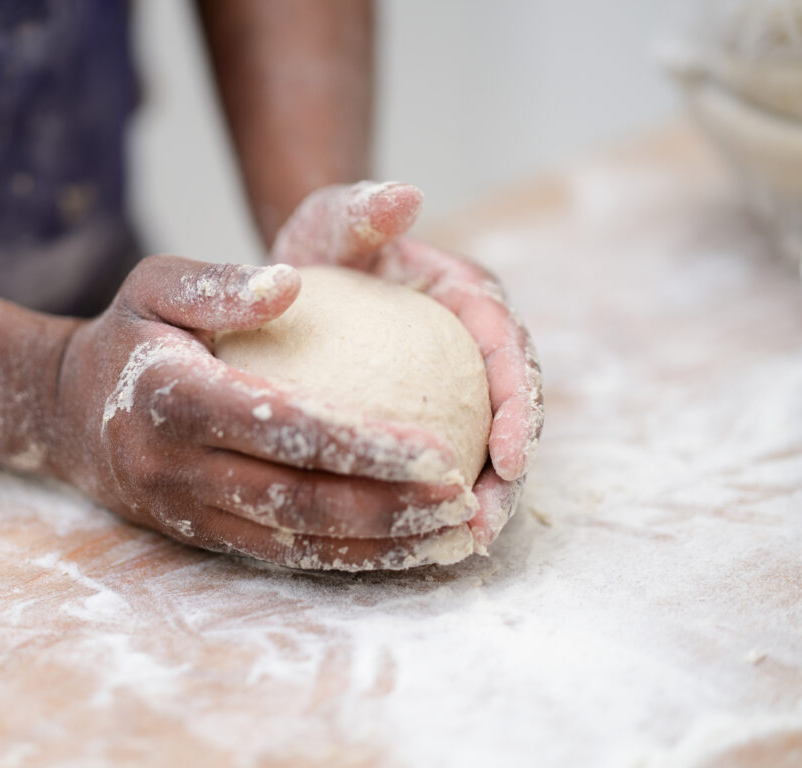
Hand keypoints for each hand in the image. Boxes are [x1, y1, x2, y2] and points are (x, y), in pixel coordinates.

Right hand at [48, 254, 484, 569]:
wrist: (63, 411)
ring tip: (451, 534)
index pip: (283, 426)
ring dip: (379, 545)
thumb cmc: (127, 335)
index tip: (438, 450)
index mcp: (171, 395)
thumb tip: (291, 284)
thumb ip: (218, 281)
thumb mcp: (154, 283)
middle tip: (462, 499)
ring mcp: (184, 509)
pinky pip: (279, 557)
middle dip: (389, 506)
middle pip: (298, 500)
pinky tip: (399, 549)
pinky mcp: (197, 534)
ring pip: (295, 542)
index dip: (364, 444)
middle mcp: (175, 465)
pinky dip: (345, 558)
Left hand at [272, 181, 543, 552]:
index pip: (508, 351)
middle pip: (509, 413)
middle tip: (484, 524)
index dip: (518, 405)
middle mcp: (472, 347)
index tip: (509, 456)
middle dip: (508, 473)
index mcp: (470, 300)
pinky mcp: (427, 413)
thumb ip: (365, 210)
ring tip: (462, 544)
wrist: (309, 267)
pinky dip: (433, 495)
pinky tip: (413, 536)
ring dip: (479, 497)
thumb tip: (402, 195)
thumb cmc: (328, 243)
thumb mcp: (337, 220)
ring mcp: (452, 383)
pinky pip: (438, 458)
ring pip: (479, 446)